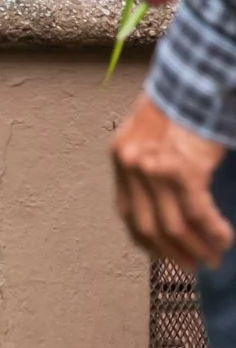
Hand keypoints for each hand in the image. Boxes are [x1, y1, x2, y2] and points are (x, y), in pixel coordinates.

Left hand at [113, 93, 233, 267]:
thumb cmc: (180, 105)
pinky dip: (213, 230)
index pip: (128, 213)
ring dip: (196, 247)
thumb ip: (149, 163)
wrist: (195, 81)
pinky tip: (225, 240)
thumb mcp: (150, 134)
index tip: (163, 255)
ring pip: (174, 225)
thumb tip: (160, 194)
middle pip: (149, 226)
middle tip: (192, 267)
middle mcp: (133, 168)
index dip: (146, 240)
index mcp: (122, 159)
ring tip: (213, 258)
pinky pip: (198, 212)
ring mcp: (156, 171)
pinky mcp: (184, 171)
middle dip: (171, 252)